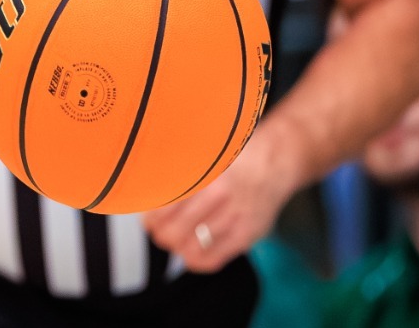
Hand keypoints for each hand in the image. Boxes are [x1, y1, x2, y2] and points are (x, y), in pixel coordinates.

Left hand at [141, 127, 299, 271]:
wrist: (273, 165)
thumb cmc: (231, 163)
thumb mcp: (204, 159)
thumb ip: (179, 176)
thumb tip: (145, 193)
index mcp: (202, 174)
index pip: (164, 207)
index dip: (150, 218)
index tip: (148, 219)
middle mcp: (219, 195)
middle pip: (173, 231)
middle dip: (160, 234)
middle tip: (159, 231)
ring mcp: (234, 217)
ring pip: (190, 247)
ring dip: (177, 246)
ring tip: (175, 240)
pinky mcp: (246, 235)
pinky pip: (211, 260)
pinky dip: (194, 260)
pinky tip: (191, 252)